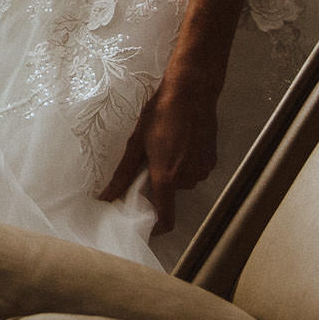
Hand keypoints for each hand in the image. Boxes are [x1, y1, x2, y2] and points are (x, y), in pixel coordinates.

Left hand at [98, 71, 220, 234]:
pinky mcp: (212, 160)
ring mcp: (203, 170)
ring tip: (165, 145)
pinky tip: (180, 142)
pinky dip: (186, 163)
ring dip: (173, 171)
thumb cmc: (160, 114)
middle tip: (149, 160)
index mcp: (167, 177)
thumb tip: (106, 198)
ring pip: (183, 181)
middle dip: (159, 183)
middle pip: (170, 194)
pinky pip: (195, 170)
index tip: (144, 221)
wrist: (191, 92)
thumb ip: (122, 175)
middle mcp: (188, 178)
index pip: (166, 219)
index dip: (156, 227)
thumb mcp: (136, 143)